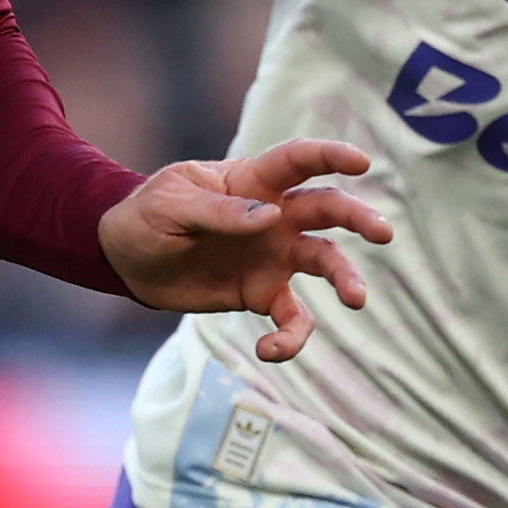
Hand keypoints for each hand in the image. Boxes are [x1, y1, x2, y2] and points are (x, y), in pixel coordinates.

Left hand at [100, 141, 392, 360]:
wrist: (125, 261)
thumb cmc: (147, 217)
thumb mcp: (171, 205)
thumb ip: (218, 210)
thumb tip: (270, 216)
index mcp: (251, 181)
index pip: (297, 161)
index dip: (330, 157)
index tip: (360, 162)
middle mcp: (274, 216)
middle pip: (327, 210)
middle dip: (358, 219)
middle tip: (383, 233)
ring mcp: (273, 255)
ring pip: (325, 261)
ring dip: (346, 277)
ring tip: (357, 298)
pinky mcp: (262, 294)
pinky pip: (291, 318)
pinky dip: (290, 337)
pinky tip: (270, 350)